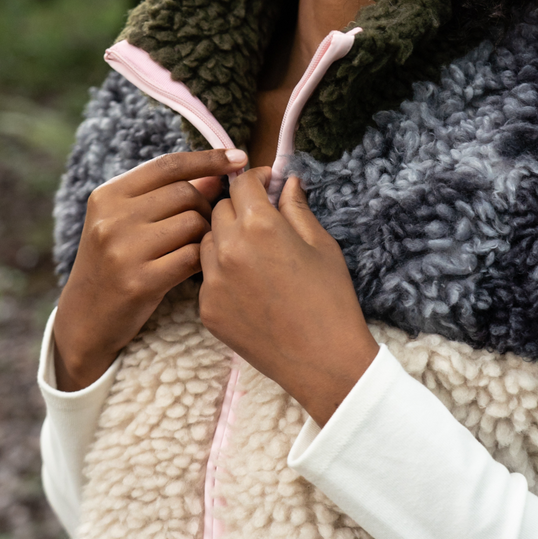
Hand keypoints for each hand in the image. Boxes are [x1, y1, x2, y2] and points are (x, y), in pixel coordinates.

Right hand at [53, 148, 246, 390]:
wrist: (86, 318)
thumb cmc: (116, 262)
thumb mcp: (130, 222)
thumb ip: (170, 194)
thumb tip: (217, 173)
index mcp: (107, 195)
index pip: (167, 165)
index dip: (207, 159)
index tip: (238, 158)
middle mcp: (111, 219)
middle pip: (185, 193)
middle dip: (204, 206)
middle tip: (204, 225)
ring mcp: (123, 251)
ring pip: (193, 223)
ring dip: (205, 234)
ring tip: (196, 246)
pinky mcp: (140, 282)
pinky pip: (192, 256)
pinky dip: (202, 258)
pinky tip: (195, 266)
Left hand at [199, 170, 378, 426]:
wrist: (323, 360)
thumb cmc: (331, 299)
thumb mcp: (321, 245)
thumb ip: (297, 208)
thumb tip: (286, 182)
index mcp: (259, 226)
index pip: (242, 184)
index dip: (255, 178)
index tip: (266, 183)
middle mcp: (228, 248)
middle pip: (220, 209)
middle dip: (240, 207)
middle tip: (263, 221)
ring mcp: (213, 280)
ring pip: (207, 241)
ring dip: (225, 238)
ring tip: (254, 255)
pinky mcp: (207, 308)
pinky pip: (206, 276)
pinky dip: (222, 273)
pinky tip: (249, 286)